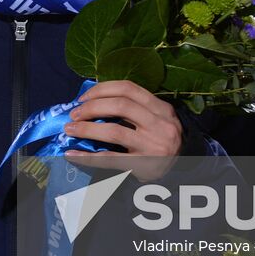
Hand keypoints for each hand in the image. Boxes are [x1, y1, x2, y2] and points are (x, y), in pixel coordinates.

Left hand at [62, 80, 183, 180]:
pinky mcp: (143, 166)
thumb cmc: (162, 139)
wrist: (185, 166)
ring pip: (114, 131)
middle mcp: (159, 124)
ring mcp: (152, 146)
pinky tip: (72, 154)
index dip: (102, 89)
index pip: (128, 88)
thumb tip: (92, 102)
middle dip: (91, 107)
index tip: (83, 97)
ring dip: (86, 129)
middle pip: (120, 106)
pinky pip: (110, 159)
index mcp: (161, 108)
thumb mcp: (157, 118)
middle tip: (74, 114)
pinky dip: (87, 157)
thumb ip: (135, 108)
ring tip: (70, 130)